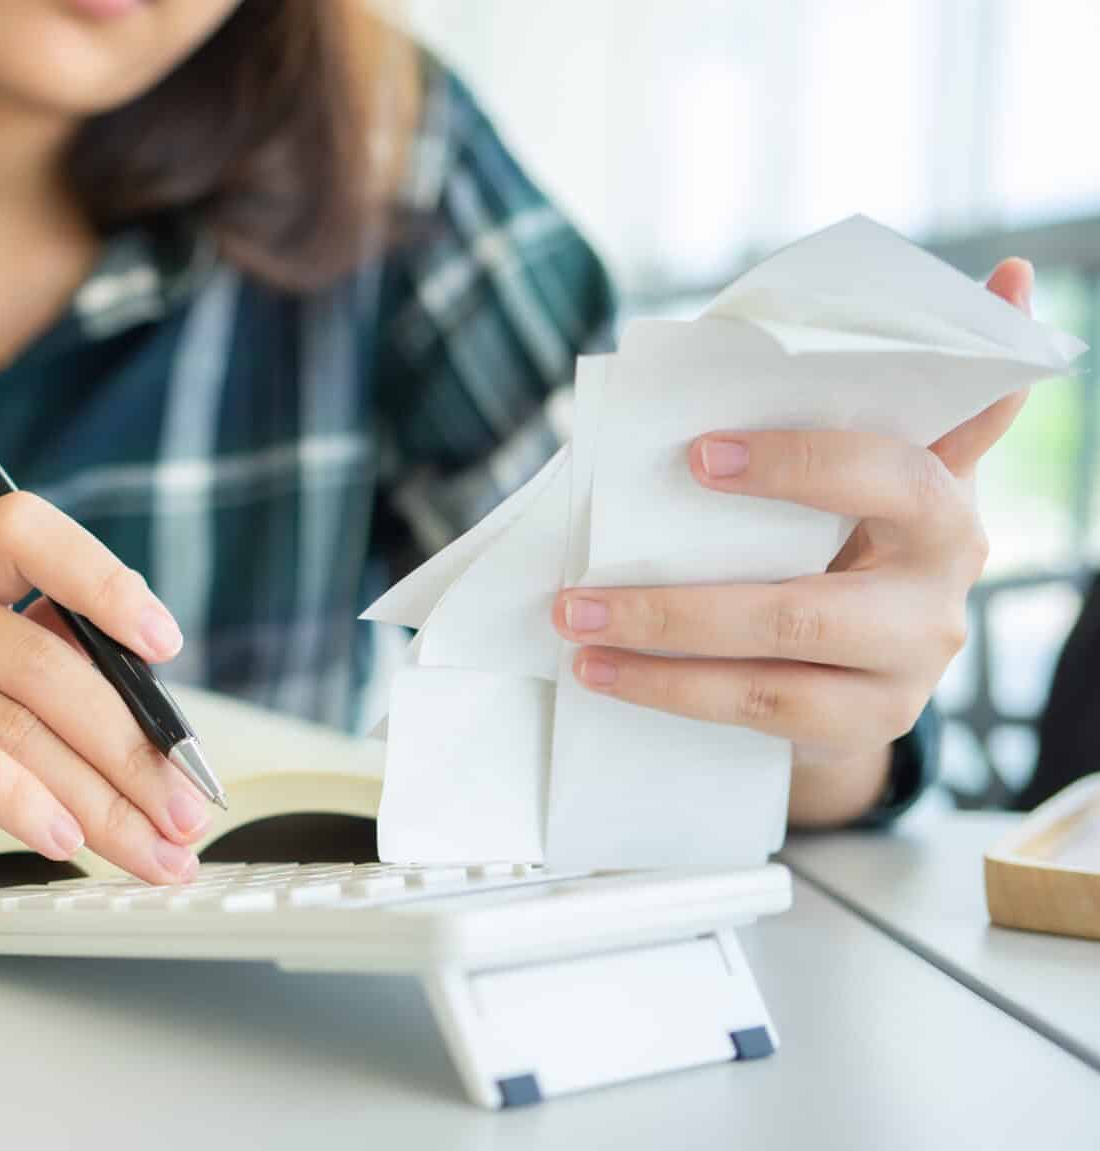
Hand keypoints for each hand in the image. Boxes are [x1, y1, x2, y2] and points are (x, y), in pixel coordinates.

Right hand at [0, 492, 208, 882]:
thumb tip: (155, 724)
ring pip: (8, 716)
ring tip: (148, 848)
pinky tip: (60, 838)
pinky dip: (17, 800)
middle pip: (43, 658)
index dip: (102, 576)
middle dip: (134, 747)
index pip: (21, 529)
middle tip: (186, 810)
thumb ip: (30, 679)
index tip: (165, 645)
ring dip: (98, 794)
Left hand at [550, 259, 1035, 824]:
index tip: (699, 452)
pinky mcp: (872, 719)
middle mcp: (946, 578)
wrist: (871, 652)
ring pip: (778, 652)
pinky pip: (761, 708)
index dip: (800, 462)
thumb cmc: (842, 529)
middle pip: (808, 597)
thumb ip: (858, 395)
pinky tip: (603, 673)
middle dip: (685, 594)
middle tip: (578, 584)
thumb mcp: (858, 465)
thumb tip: (988, 278)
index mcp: (943, 496)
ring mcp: (915, 660)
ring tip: (571, 621)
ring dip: (663, 640)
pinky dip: (673, 691)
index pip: (888, 468)